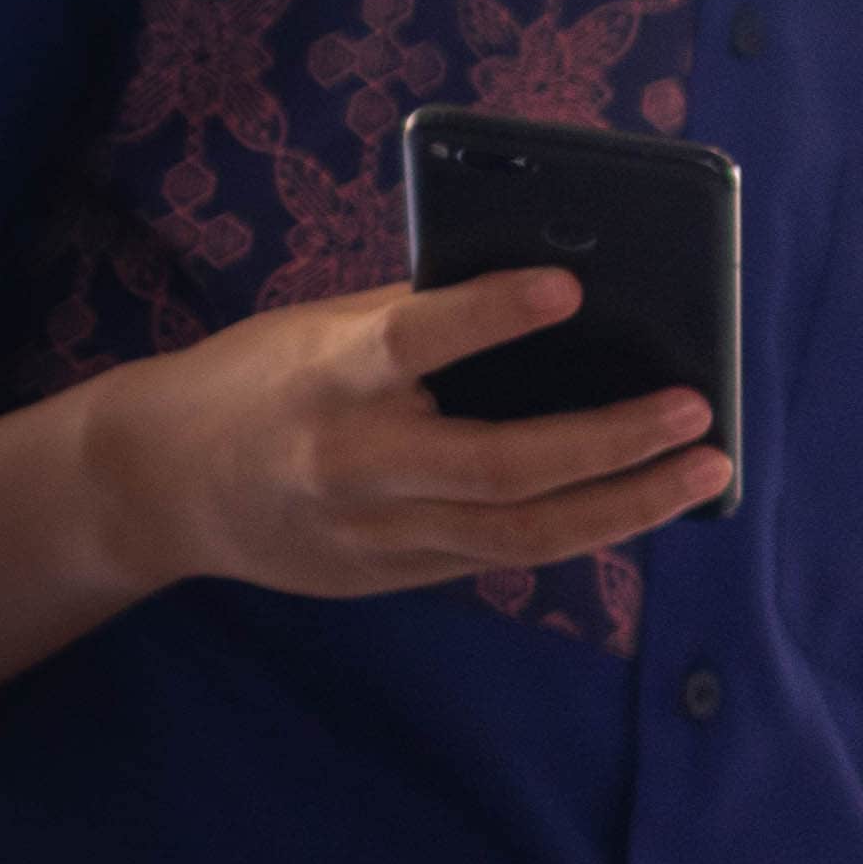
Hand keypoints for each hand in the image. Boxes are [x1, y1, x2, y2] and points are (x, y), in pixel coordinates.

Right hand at [77, 275, 728, 597]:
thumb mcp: (321, 328)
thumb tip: (557, 294)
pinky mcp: (388, 576)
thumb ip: (420, 318)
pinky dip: (581, 528)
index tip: (570, 287)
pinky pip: (501, 557)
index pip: (414, 344)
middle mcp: (353, 464)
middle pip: (500, 469)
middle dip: (612, 443)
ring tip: (706, 471)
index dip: (490, 315)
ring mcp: (372, 533)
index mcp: (327, 379)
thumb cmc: (262, 379)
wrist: (156, 484)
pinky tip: (644, 501)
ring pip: (520, 537)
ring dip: (628, 507)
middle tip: (699, 411)